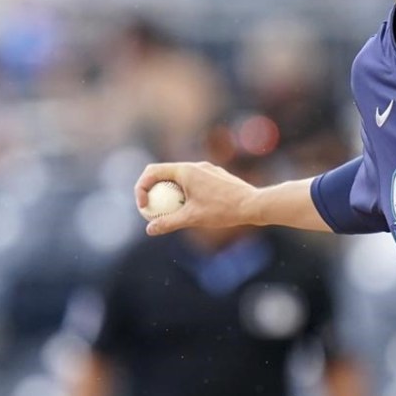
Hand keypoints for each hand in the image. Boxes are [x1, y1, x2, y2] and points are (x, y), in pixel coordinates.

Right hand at [135, 161, 257, 235]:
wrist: (253, 204)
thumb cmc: (223, 210)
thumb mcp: (192, 218)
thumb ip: (168, 222)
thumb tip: (149, 229)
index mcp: (186, 170)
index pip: (152, 171)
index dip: (141, 188)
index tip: (144, 208)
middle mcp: (195, 166)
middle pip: (163, 173)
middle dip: (152, 190)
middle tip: (150, 211)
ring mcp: (206, 170)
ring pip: (179, 178)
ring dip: (168, 193)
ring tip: (169, 214)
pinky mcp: (215, 177)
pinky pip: (193, 182)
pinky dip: (184, 193)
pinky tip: (190, 210)